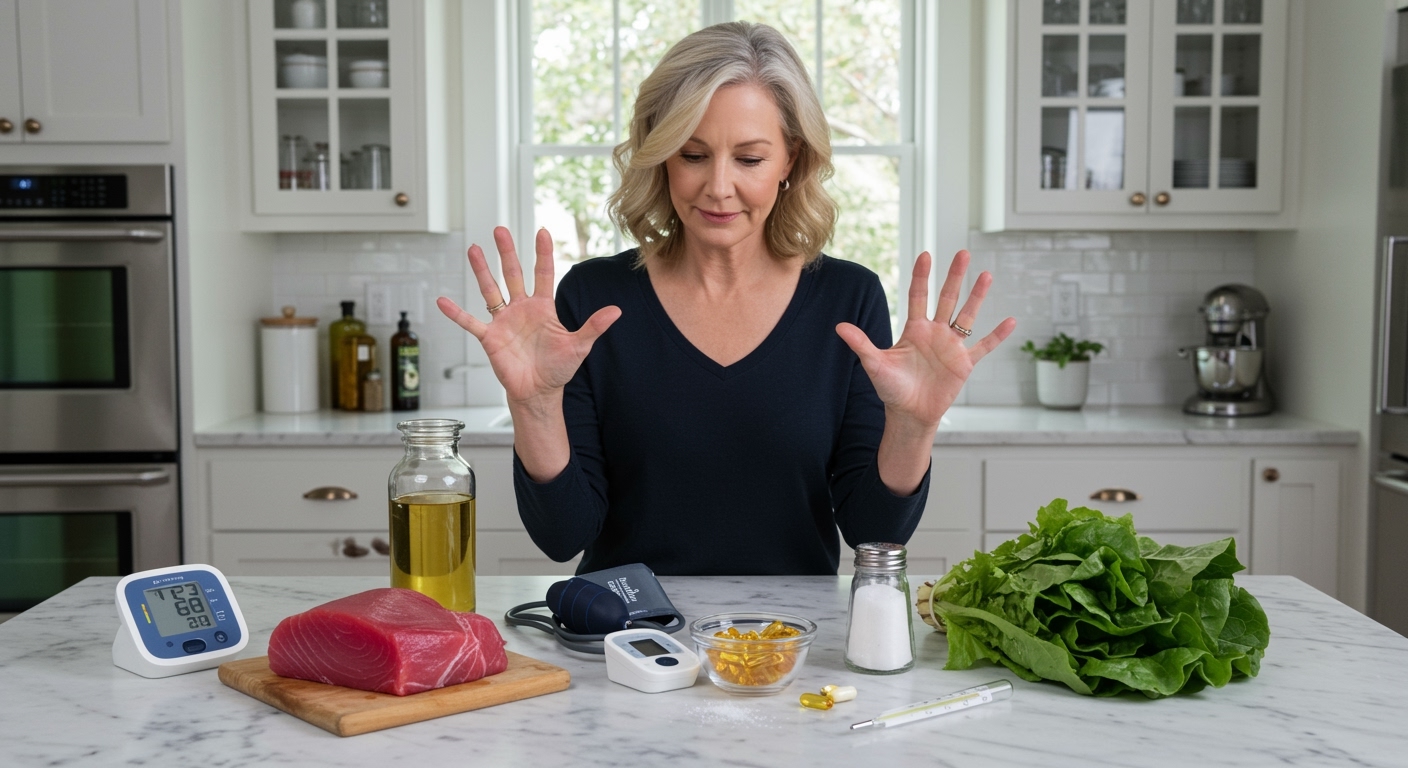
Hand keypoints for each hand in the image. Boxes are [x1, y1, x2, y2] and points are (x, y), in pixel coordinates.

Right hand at [437, 227, 620, 409]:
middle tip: (500, 229)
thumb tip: (616, 311)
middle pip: (513, 274)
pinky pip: (470, 322)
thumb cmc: (558, 369)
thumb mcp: (579, 346)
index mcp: (543, 308)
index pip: (542, 274)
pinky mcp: (490, 337)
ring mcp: (503, 321)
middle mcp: (521, 309)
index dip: (543, 253)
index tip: (542, 231)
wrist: (539, 392)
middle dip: (507, 252)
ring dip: (481, 270)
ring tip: (473, 249)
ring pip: (490, 289)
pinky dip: (456, 313)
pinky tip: (443, 301)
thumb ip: (594, 326)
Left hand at [836, 250, 1015, 428]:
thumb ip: (861, 344)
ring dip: (977, 297)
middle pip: (947, 298)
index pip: (919, 296)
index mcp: (914, 329)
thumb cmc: (891, 389)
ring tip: (986, 275)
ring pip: (967, 316)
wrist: (909, 414)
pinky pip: (983, 346)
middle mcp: (935, 333)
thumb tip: (839, 326)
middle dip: (954, 276)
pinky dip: (996, 336)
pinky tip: (1010, 321)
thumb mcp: (875, 364)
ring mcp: (952, 347)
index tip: (926, 254)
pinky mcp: (964, 364)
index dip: (922, 276)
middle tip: (962, 253)